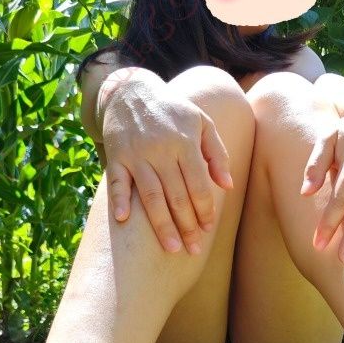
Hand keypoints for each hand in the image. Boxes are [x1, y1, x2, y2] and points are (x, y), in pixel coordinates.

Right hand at [101, 75, 233, 253]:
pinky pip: (117, 182)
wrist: (132, 92)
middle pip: (177, 196)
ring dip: (162, 225)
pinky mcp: (116, 157)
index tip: (208, 229)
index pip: (199, 184)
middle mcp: (161, 150)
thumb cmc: (173, 112)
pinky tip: (124, 220)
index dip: (205, 209)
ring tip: (172, 249)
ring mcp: (137, 155)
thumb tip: (227, 186)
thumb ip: (217, 153)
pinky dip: (119, 200)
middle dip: (187, 225)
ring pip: (151, 196)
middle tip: (193, 249)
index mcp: (185, 142)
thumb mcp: (201, 123)